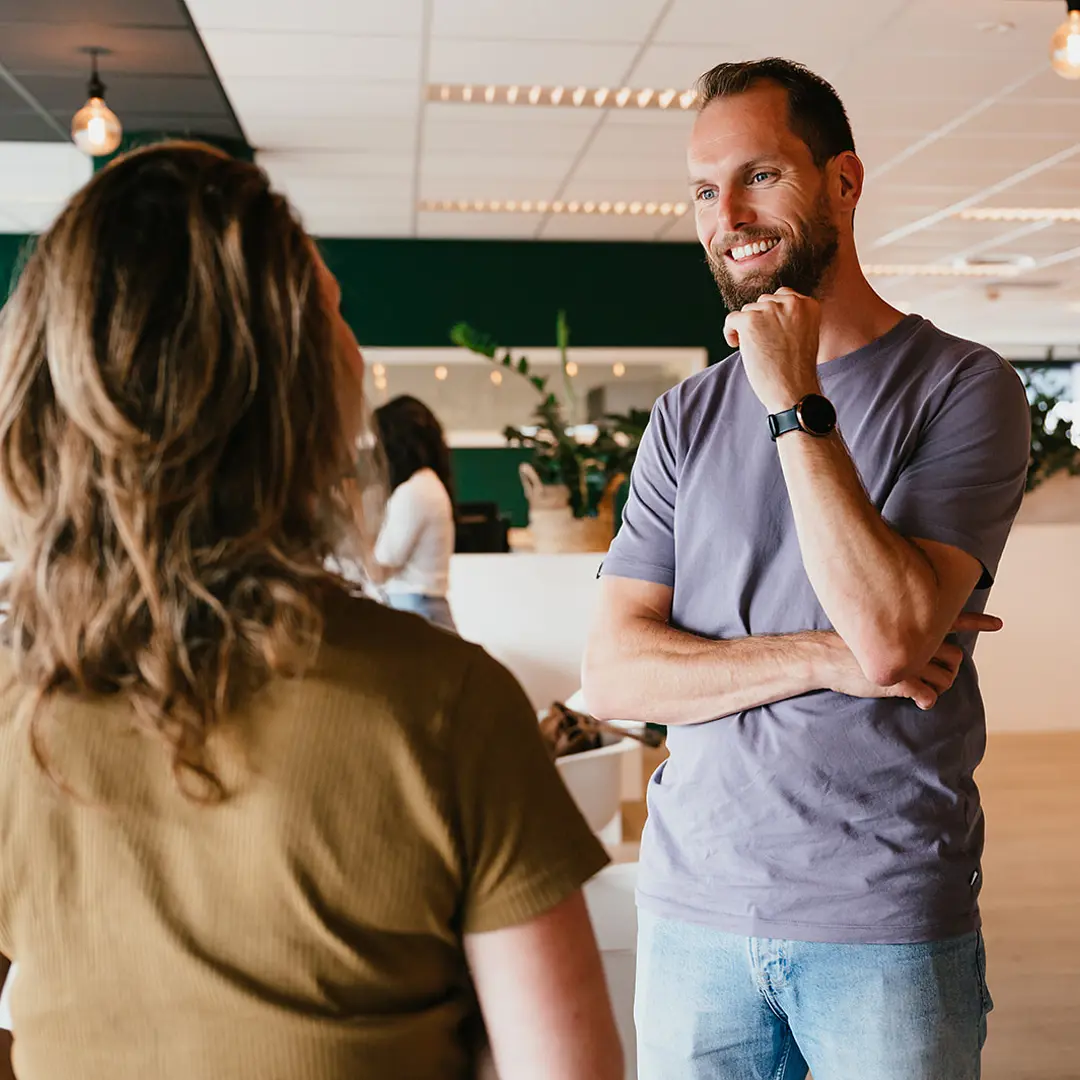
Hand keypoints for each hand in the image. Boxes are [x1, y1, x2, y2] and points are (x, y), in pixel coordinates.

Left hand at [723, 287, 821, 412]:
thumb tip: (765, 312)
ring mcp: (770, 310)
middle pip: (764, 302)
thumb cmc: (797, 371)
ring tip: (757, 350)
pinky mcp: (750, 320)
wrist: (794, 391)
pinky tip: (737, 345)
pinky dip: (730, 333)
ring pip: (748, 311)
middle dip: (760, 321)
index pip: (783, 296)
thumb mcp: (804, 336)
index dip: (773, 315)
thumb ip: (791, 319)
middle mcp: (791, 302)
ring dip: (747, 329)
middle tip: (764, 344)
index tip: (771, 333)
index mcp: (809, 305)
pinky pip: (732, 319)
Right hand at [824, 612, 1002, 710]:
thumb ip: (898, 631)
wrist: (823, 657)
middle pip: (954, 655)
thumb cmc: (846, 644)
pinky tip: (916, 700)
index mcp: (909, 624)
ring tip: (922, 688)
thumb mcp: (874, 628)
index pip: (951, 618)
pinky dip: (926, 700)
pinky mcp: (900, 681)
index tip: (999, 624)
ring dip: (939, 686)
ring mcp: (908, 660)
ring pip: (946, 678)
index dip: (976, 621)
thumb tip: (915, 639)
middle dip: (949, 669)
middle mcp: (913, 640)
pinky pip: (929, 696)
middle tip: (933, 675)